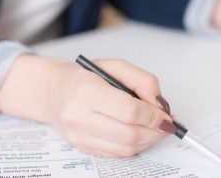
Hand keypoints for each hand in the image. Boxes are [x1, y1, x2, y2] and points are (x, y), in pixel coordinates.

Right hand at [0, 55, 175, 157]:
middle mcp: (78, 115)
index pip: (128, 110)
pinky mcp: (82, 147)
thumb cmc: (84, 78)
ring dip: (148, 141)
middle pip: (129, 133)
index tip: (164, 114)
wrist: (53, 92)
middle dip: (155, 131)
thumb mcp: (115, 66)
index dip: (152, 115)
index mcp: (85, 90)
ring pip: (125, 148)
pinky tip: (140, 135)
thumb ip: (142, 80)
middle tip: (166, 124)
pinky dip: (135, 147)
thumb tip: (159, 103)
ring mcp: (79, 135)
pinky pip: (117, 154)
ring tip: (155, 129)